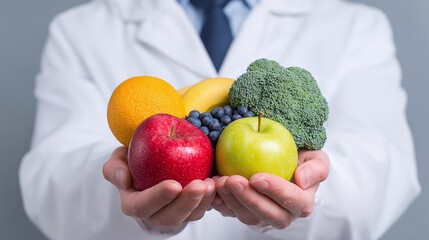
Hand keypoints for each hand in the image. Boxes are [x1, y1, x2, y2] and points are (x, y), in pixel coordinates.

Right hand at [102, 147, 215, 232]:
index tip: (173, 185)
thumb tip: (124, 180)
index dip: (158, 198)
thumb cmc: (133, 160)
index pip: (143, 206)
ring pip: (191, 215)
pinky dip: (213, 198)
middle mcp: (154, 213)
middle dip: (187, 202)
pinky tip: (219, 183)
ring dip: (203, 201)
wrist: (152, 160)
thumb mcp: (118, 159)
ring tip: (212, 183)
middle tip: (200, 185)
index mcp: (134, 203)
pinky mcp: (191, 208)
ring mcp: (175, 213)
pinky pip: (203, 208)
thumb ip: (114, 168)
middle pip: (171, 216)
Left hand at [212, 149, 328, 228]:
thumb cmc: (300, 160)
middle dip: (249, 199)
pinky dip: (219, 201)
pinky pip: (230, 212)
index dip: (276, 191)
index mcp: (302, 202)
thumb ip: (316, 167)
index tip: (258, 178)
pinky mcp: (243, 212)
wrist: (280, 160)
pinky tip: (212, 186)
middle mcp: (283, 214)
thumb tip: (302, 179)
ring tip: (220, 181)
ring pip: (246, 215)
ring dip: (231, 200)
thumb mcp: (315, 157)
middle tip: (233, 180)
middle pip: (267, 214)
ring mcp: (261, 216)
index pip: (293, 201)